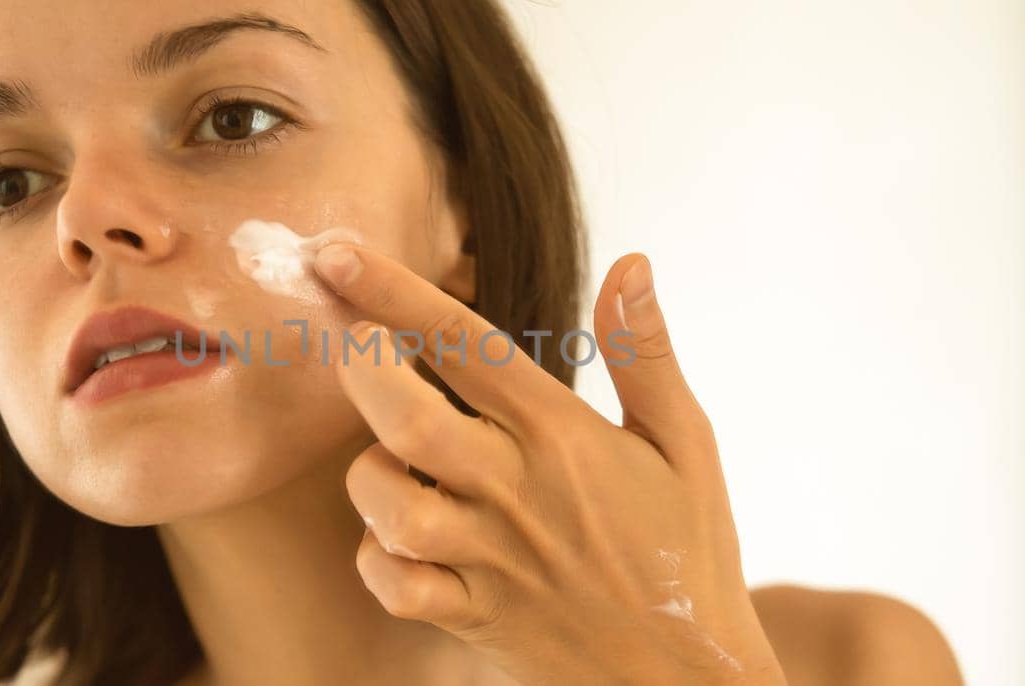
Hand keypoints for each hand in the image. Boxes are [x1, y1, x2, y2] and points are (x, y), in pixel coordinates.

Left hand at [312, 244, 786, 685]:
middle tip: (348, 341)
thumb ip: (646, 353)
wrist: (689, 676)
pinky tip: (392, 538)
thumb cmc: (689, 551)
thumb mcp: (686, 443)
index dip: (392, 292)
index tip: (335, 253)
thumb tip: (631, 262)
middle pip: (408, 421)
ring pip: (390, 508)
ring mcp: (491, 559)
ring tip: (386, 460)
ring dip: (367, 476)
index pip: (467, 344)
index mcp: (564, 437)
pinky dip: (376, 559)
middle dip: (360, 369)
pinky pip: (395, 586)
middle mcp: (518, 492)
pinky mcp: (474, 616)